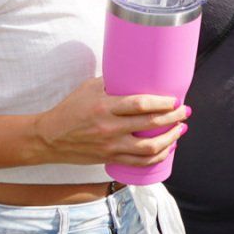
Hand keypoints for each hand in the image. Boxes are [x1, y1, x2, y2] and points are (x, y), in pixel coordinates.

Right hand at [32, 77, 188, 165]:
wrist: (49, 138)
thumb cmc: (70, 109)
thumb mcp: (89, 88)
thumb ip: (113, 82)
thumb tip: (137, 71)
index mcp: (104, 107)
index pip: (140, 105)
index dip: (162, 103)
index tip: (174, 99)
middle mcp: (109, 128)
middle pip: (150, 124)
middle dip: (173, 118)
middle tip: (184, 111)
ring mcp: (110, 146)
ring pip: (149, 148)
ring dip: (170, 139)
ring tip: (180, 130)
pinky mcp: (110, 158)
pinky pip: (139, 162)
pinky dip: (157, 157)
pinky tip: (167, 148)